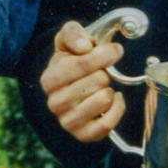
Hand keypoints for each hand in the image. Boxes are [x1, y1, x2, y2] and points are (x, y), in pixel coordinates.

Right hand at [40, 20, 125, 143]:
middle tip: (99, 74)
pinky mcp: (83, 135)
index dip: (104, 54)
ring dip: (109, 90)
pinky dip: (117, 108)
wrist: (75, 84)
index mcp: (49, 79)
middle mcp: (54, 102)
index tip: (115, 50)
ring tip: (101, 87)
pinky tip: (114, 99)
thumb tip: (84, 46)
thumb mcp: (69, 38)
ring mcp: (67, 121)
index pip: (82, 63)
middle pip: (97, 80)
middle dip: (105, 73)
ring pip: (104, 99)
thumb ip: (73, 33)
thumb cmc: (73, 59)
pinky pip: (108, 123)